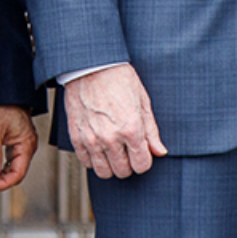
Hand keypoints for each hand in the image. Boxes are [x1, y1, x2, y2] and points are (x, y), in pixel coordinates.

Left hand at [0, 105, 38, 191]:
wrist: (2, 93)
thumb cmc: (1, 106)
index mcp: (26, 145)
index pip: (17, 174)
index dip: (3, 183)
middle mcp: (27, 147)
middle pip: (15, 174)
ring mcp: (22, 146)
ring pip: (11, 169)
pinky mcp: (15, 143)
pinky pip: (9, 161)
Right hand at [63, 63, 165, 178]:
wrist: (91, 66)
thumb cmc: (119, 79)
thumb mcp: (142, 101)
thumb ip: (151, 131)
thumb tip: (160, 152)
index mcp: (131, 129)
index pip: (141, 165)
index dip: (144, 161)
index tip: (142, 152)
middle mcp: (111, 137)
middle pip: (123, 171)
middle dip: (129, 164)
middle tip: (128, 151)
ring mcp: (91, 138)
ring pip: (104, 172)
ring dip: (111, 166)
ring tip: (113, 152)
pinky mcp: (76, 136)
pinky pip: (85, 162)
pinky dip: (93, 159)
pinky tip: (99, 147)